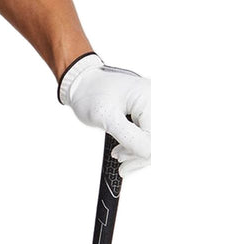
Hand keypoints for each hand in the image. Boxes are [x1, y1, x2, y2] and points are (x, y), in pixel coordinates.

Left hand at [58, 53, 150, 176]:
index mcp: (150, 96)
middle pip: (159, 142)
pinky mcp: (151, 114)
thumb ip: (129, 137)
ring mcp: (156, 107)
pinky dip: (140, 147)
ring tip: (120, 155)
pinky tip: (126, 151)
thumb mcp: (105, 116)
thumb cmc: (90, 93)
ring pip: (157, 143)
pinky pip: (152, 137)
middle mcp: (158, 100)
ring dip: (140, 154)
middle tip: (119, 159)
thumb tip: (149, 155)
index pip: (155, 138)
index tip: (119, 156)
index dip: (138, 153)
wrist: (83, 84)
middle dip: (139, 155)